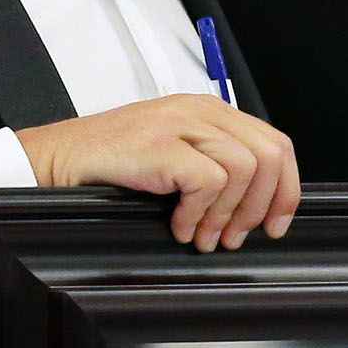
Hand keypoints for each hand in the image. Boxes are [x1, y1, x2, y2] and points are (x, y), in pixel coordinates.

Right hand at [16, 96, 299, 251]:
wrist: (63, 159)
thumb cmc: (115, 162)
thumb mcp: (176, 154)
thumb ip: (215, 164)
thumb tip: (257, 207)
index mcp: (211, 111)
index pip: (274, 143)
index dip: (285, 188)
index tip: (275, 223)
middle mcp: (201, 111)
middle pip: (269, 154)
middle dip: (262, 205)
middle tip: (237, 236)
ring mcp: (181, 123)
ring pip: (244, 169)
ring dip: (227, 215)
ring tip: (203, 236)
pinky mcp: (163, 144)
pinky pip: (209, 182)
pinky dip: (199, 213)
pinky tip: (180, 226)